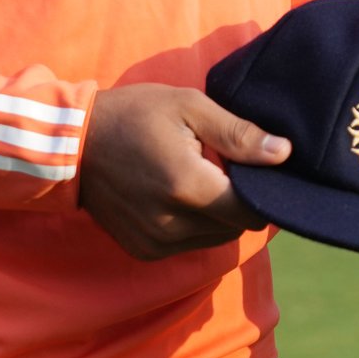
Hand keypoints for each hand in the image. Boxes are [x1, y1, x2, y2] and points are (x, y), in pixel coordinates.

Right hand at [78, 84, 288, 260]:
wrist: (74, 143)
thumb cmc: (136, 114)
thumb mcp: (190, 107)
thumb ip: (238, 134)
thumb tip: (284, 153)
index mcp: (187, 186)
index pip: (252, 210)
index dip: (263, 190)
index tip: (256, 166)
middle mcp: (172, 224)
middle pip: (237, 226)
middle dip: (241, 201)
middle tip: (225, 165)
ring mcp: (155, 242)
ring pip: (216, 239)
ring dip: (219, 214)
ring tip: (201, 176)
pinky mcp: (144, 250)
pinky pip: (190, 244)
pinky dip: (196, 224)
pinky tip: (180, 194)